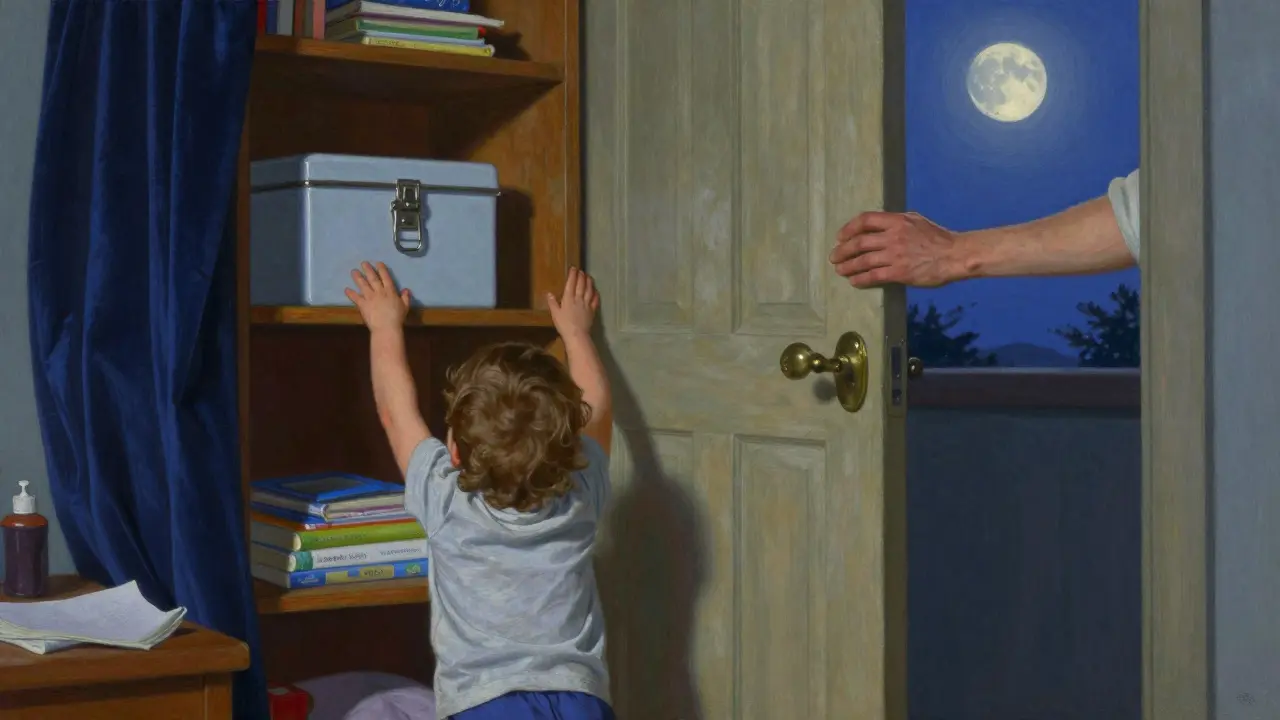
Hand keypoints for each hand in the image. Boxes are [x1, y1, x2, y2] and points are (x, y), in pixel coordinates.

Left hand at [346, 261, 410, 331]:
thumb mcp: (405, 306)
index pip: (386, 277)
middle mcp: (379, 291)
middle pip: (373, 278)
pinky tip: (346, 289)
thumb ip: (406, 297)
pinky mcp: (362, 304)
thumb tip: (406, 289)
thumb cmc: (397, 317)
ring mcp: (369, 297)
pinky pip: (355, 297)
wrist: (386, 327)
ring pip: (363, 285)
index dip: (382, 269)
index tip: (378, 263)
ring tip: (353, 271)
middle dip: (368, 270)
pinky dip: (350, 293)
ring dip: (358, 277)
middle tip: (363, 263)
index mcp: (390, 291)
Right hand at [547, 266, 598, 338]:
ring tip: (589, 277)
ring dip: (589, 282)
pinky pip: (595, 300)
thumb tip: (548, 293)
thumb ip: (552, 303)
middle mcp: (579, 298)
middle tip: (581, 270)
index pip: (571, 283)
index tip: (573, 268)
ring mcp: (587, 304)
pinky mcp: (592, 310)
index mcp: (568, 298)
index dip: (572, 275)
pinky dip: (596, 294)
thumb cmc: (564, 325)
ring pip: (589, 290)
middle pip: (581, 285)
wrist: (577, 335)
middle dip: (581, 276)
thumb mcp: (555, 314)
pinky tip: (596, 290)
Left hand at [829, 211, 964, 287]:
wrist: (954, 255)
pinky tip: (854, 281)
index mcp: (897, 221)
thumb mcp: (915, 221)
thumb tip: (877, 226)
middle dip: (842, 250)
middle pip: (859, 242)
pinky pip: (874, 276)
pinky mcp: (899, 272)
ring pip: (863, 260)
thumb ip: (896, 222)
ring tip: (839, 270)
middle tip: (834, 257)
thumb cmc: (937, 238)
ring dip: (848, 266)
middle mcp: (893, 236)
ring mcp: (895, 255)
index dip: (849, 228)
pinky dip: (861, 279)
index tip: (840, 237)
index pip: (865, 220)